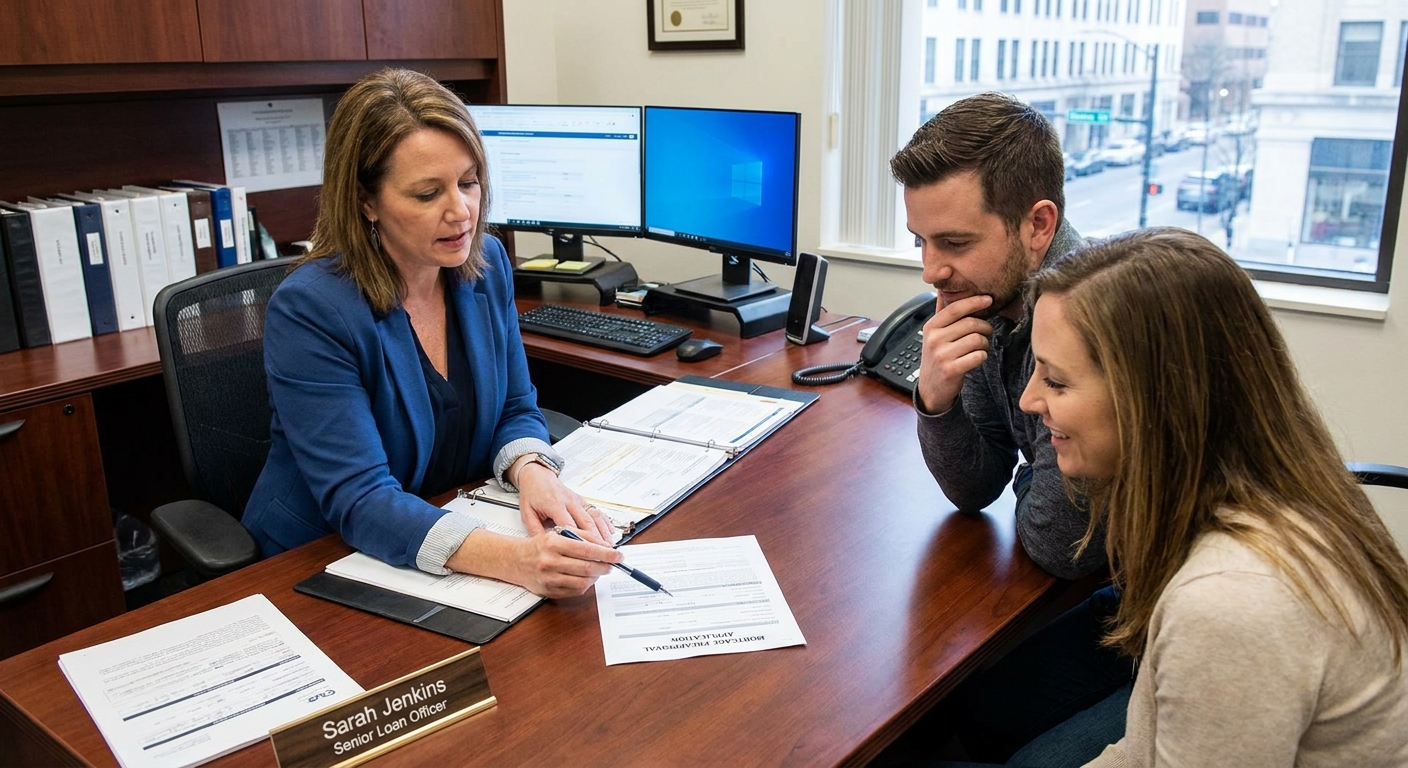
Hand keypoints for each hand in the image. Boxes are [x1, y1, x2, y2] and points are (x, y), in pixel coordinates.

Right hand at [449, 527, 622, 598]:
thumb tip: (606, 545)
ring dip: (596, 577)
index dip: (606, 553)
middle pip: (587, 568)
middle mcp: (550, 561)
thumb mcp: (558, 533)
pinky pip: (575, 591)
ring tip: (598, 571)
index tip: (618, 555)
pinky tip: (585, 578)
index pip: (587, 549)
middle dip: (605, 567)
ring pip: (583, 582)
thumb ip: (582, 537)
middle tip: (611, 565)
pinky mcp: (549, 591)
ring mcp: (549, 578)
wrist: (515, 560)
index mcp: (553, 543)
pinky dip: (585, 585)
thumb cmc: (539, 545)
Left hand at [514, 461, 615, 544]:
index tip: (584, 554)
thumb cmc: (532, 494)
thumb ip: (535, 531)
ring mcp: (578, 500)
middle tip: (603, 554)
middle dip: (596, 540)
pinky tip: (611, 532)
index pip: (569, 525)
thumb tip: (543, 548)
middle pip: (586, 522)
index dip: (578, 540)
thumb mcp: (527, 513)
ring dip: (603, 532)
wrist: (537, 476)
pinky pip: (597, 511)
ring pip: (595, 517)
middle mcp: (569, 501)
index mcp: (554, 504)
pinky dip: (605, 522)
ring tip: (609, 547)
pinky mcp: (583, 500)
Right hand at [916, 294, 994, 414]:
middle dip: (985, 327)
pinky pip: (978, 356)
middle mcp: (934, 339)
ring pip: (977, 339)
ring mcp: (942, 355)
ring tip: (979, 347)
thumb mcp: (934, 335)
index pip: (955, 308)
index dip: (974, 301)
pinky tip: (975, 359)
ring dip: (984, 344)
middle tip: (985, 333)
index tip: (988, 299)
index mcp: (931, 327)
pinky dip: (981, 357)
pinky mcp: (951, 369)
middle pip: (971, 323)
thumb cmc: (937, 359)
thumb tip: (945, 290)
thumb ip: (942, 315)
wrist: (931, 389)